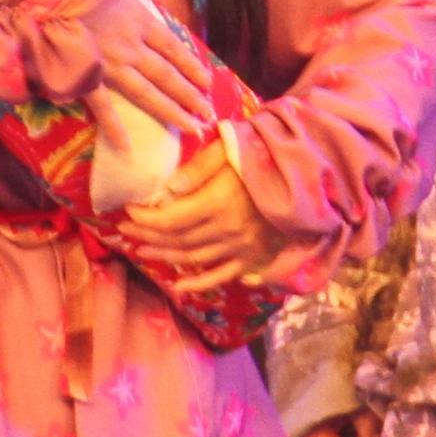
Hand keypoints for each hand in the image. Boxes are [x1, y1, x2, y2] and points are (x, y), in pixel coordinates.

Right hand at [84, 0, 215, 138]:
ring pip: (147, 93)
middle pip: (167, 74)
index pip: (172, 46)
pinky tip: (126, 146)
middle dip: (189, 94)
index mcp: (136, 17)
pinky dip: (113, 127)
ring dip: (171, 111)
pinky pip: (102, 106)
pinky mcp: (85, 77)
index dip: (191, 65)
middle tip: (207, 113)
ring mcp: (109, 64)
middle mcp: (130, 44)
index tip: (207, 81)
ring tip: (191, 127)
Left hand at [125, 142, 286, 291]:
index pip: (170, 218)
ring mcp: (241, 248)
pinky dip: (199, 284)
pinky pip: (221, 276)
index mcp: (219, 202)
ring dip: (164, 256)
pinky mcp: (254, 258)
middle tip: (125, 231)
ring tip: (142, 250)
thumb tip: (168, 189)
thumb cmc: (267, 157)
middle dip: (147, 236)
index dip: (145, 218)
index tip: (127, 212)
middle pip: (177, 239)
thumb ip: (199, 168)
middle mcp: (227, 230)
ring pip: (193, 258)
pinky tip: (180, 286)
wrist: (309, 178)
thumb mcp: (232, 150)